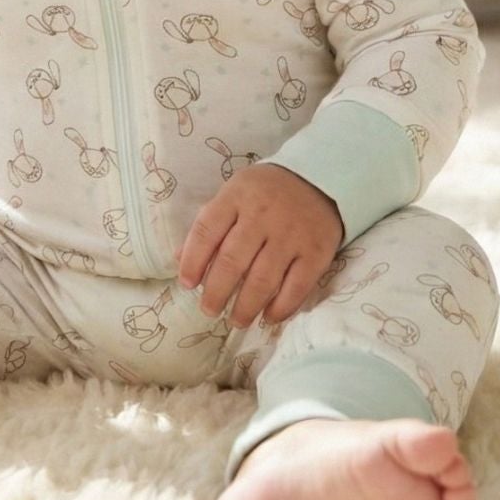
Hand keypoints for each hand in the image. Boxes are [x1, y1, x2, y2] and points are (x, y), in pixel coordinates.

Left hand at [174, 163, 345, 328]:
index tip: (186, 283)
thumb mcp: (233, 195)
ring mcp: (291, 235)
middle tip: (209, 309)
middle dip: (216, 292)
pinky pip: (296, 287)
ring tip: (237, 320)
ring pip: (263, 280)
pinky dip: (280, 308)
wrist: (319, 179)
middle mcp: (262, 215)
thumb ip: (209, 225)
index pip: (206, 231)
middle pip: (232, 261)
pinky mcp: (317, 252)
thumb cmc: (266, 192)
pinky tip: (269, 317)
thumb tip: (180, 259)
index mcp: (236, 197)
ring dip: (246, 307)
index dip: (192, 261)